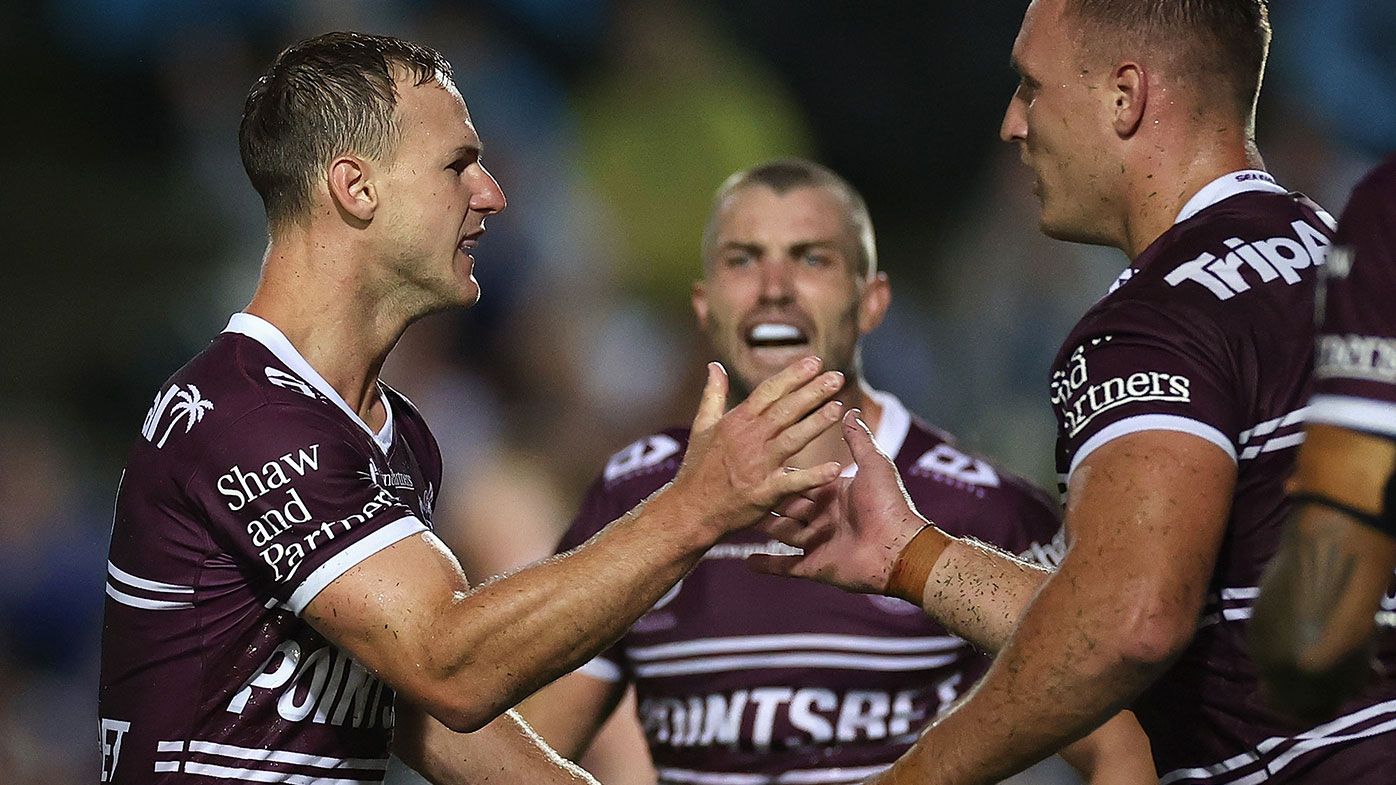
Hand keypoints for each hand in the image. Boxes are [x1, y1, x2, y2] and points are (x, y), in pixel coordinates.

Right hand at [668, 358, 846, 537]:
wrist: (690, 509)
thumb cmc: (697, 469)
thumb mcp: (701, 426)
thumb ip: (713, 394)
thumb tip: (715, 365)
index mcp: (737, 422)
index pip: (769, 391)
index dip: (793, 375)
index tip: (815, 361)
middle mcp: (749, 439)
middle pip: (785, 410)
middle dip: (812, 391)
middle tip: (837, 377)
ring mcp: (757, 465)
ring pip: (792, 438)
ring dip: (817, 422)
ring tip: (839, 408)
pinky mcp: (763, 492)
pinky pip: (793, 482)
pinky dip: (814, 476)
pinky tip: (835, 468)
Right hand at [748, 410, 933, 593]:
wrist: (899, 548)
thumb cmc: (889, 504)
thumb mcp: (873, 464)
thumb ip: (859, 439)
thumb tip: (852, 410)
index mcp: (834, 494)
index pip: (801, 481)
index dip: (782, 474)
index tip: (758, 462)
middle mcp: (823, 518)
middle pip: (787, 507)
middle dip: (767, 499)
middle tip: (740, 490)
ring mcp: (818, 544)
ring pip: (782, 533)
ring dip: (763, 528)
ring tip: (736, 519)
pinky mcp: (814, 567)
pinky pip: (786, 567)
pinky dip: (767, 565)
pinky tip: (745, 562)